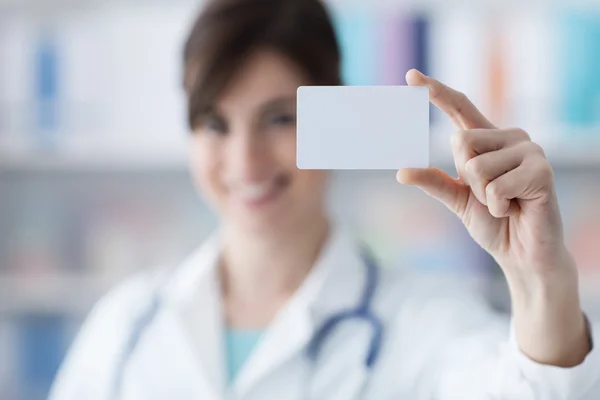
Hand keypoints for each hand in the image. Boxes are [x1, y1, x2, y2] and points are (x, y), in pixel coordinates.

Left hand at [397, 69, 565, 274]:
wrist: (523, 253)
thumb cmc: (493, 222)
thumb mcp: (457, 199)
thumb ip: (433, 182)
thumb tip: (401, 171)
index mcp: (489, 140)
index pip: (459, 108)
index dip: (436, 92)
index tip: (411, 76)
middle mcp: (510, 137)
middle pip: (460, 141)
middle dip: (465, 177)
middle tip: (488, 195)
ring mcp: (529, 151)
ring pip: (475, 166)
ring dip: (483, 196)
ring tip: (505, 203)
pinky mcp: (541, 171)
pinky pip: (495, 187)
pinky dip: (498, 207)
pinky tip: (515, 209)